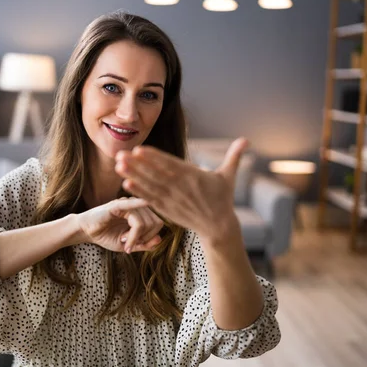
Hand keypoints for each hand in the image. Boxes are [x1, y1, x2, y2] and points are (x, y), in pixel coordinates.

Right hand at [77, 197, 163, 252]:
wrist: (87, 231)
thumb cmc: (107, 235)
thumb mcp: (128, 244)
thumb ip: (144, 244)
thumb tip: (159, 240)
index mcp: (141, 212)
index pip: (158, 223)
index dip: (151, 237)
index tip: (136, 244)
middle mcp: (136, 205)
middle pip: (154, 222)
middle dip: (144, 237)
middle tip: (129, 242)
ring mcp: (127, 204)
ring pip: (143, 222)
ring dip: (134, 236)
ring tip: (122, 239)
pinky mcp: (117, 205)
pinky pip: (132, 207)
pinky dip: (139, 212)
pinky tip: (141, 213)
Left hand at [115, 137, 248, 246]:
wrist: (218, 227)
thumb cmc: (222, 199)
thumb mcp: (228, 176)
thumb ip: (234, 156)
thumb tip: (247, 140)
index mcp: (193, 176)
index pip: (170, 164)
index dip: (154, 157)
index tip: (139, 149)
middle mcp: (181, 188)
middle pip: (155, 174)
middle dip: (137, 164)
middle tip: (120, 154)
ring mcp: (173, 200)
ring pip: (150, 186)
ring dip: (133, 176)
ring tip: (118, 166)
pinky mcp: (168, 210)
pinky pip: (151, 199)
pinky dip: (138, 193)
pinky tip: (126, 185)